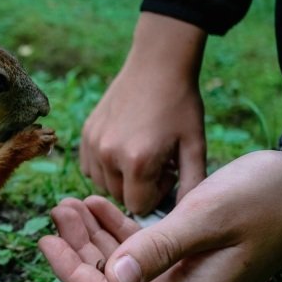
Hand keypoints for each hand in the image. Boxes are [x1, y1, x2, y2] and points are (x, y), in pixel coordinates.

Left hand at [39, 151, 281, 281]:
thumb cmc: (262, 200)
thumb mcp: (204, 219)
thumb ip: (156, 250)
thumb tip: (112, 280)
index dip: (70, 272)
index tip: (44, 240)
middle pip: (112, 280)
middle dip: (79, 246)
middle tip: (57, 208)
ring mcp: (186, 280)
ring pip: (124, 263)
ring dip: (96, 234)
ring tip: (71, 202)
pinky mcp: (191, 260)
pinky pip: (144, 250)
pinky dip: (120, 228)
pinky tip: (99, 205)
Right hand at [80, 13, 207, 214]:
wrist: (157, 64)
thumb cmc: (181, 105)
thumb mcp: (196, 146)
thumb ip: (192, 185)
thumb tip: (186, 217)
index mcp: (138, 161)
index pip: (139, 206)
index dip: (156, 195)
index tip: (168, 174)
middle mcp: (108, 155)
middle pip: (119, 197)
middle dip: (138, 187)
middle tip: (157, 161)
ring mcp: (93, 143)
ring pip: (103, 184)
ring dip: (121, 178)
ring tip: (140, 153)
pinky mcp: (85, 134)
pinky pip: (90, 167)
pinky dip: (105, 166)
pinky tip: (123, 147)